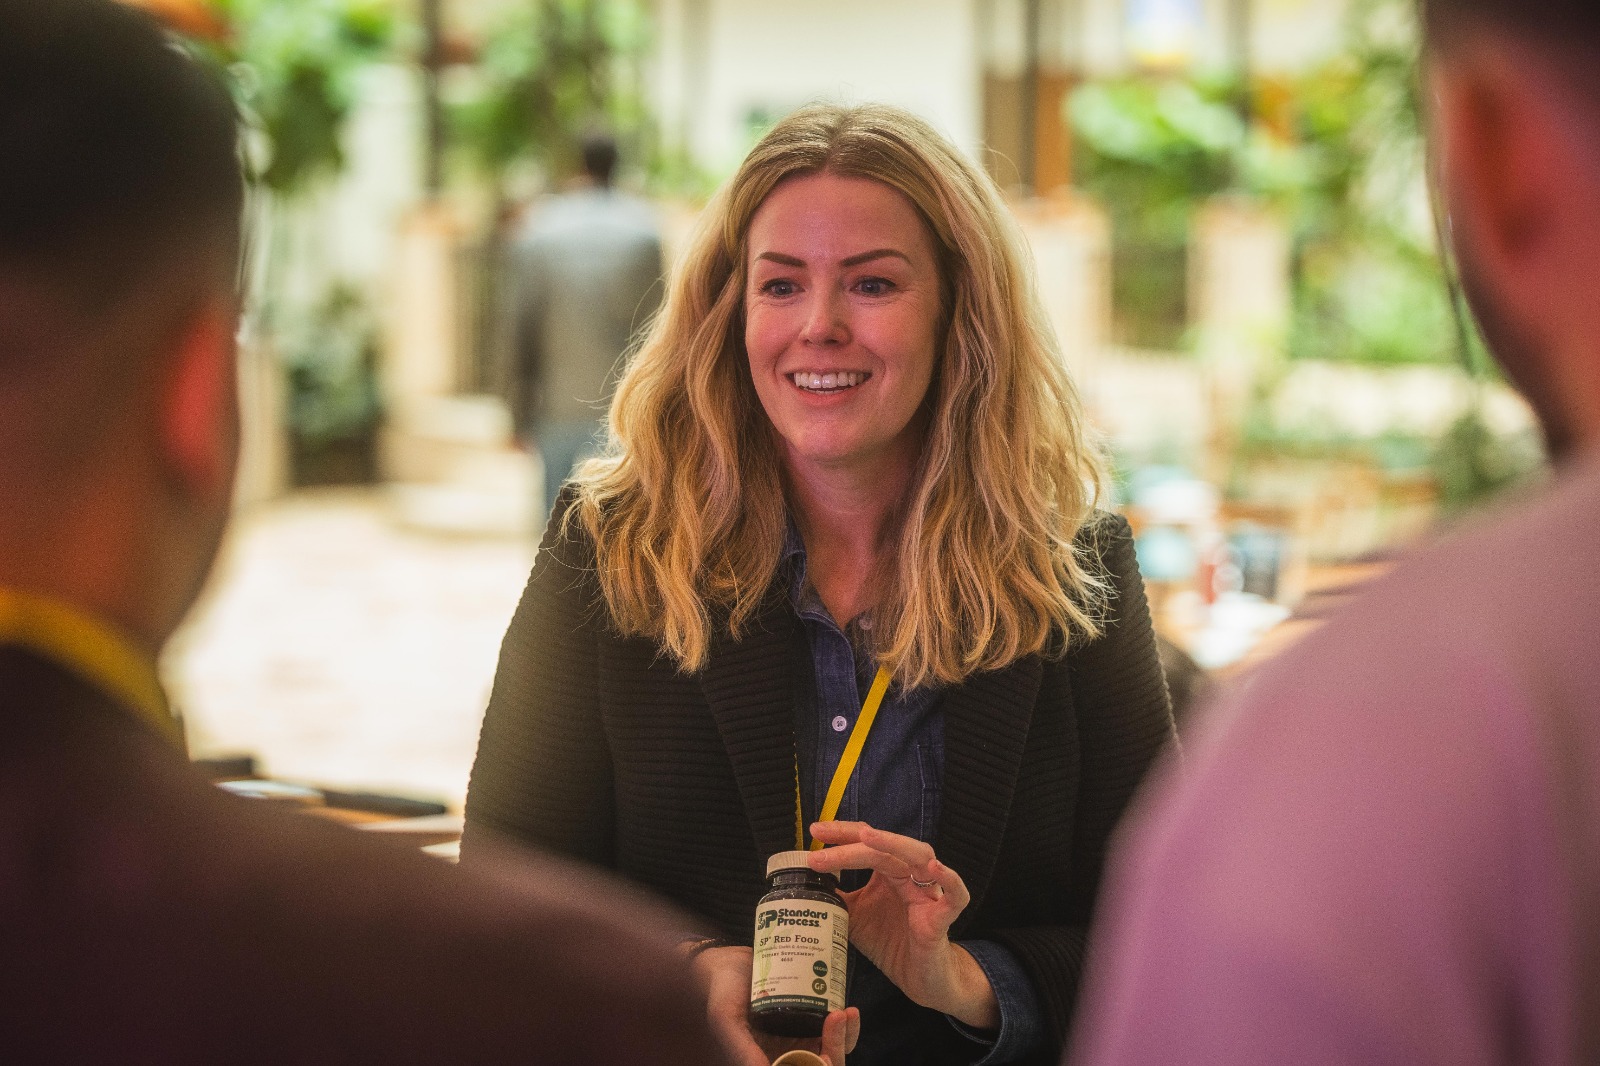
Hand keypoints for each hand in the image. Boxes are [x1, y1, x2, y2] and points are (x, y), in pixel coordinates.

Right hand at [688, 944, 859, 1065]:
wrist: (727, 960)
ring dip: (845, 1036)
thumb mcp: (725, 1020)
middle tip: (837, 1019)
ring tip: (845, 1012)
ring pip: (833, 1048)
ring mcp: (800, 1036)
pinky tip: (847, 1008)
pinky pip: (835, 1028)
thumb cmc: (721, 992)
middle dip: (836, 1047)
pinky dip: (846, 1024)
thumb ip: (742, 1049)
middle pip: (822, 1063)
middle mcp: (787, 1053)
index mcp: (768, 1061)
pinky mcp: (809, 1015)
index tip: (825, 1055)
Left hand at [807, 821, 998, 1029]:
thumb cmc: (890, 942)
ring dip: (894, 844)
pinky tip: (934, 867)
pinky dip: (949, 879)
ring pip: (919, 857)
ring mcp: (929, 894)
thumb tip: (802, 884)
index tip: (815, 832)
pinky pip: (956, 896)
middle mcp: (910, 875)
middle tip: (821, 842)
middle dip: (853, 841)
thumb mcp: (854, 917)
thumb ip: (835, 898)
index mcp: (889, 871)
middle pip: (885, 847)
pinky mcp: (943, 919)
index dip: (842, 834)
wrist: (919, 978)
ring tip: (869, 837)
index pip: (867, 842)